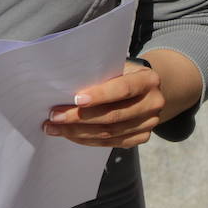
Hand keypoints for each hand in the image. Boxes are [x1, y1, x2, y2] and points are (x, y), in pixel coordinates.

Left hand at [43, 60, 164, 147]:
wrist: (145, 88)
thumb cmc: (120, 72)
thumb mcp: (115, 65)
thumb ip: (98, 74)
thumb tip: (62, 87)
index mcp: (148, 80)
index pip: (123, 89)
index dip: (100, 95)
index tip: (76, 99)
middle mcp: (153, 103)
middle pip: (114, 115)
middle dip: (79, 117)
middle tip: (54, 116)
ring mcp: (150, 123)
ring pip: (111, 132)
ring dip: (78, 132)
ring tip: (53, 128)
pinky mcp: (142, 136)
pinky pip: (113, 143)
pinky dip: (88, 140)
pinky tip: (70, 135)